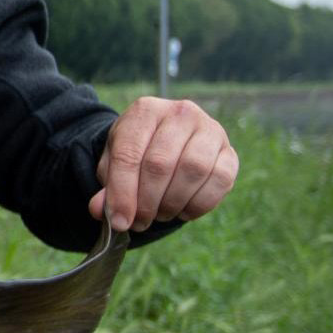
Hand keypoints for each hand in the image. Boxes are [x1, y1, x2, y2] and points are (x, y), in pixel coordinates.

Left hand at [88, 97, 238, 231]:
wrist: (168, 141)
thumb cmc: (139, 152)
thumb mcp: (114, 164)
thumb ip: (108, 187)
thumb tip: (102, 211)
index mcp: (145, 111)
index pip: (129, 154)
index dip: (122, 193)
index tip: (120, 221)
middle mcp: (180, 113)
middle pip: (160, 164)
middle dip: (146, 202)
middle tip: (139, 222)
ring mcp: (210, 129)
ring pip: (192, 171)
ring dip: (172, 203)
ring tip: (159, 215)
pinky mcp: (230, 151)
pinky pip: (220, 181)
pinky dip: (199, 204)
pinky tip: (182, 211)